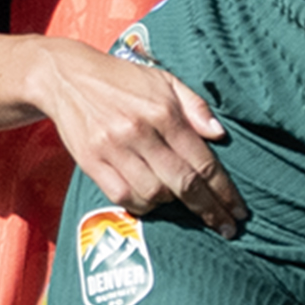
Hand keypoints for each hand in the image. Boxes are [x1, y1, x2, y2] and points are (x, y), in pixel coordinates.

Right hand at [25, 38, 242, 237]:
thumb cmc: (122, 80)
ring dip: (174, 205)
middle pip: (184, 183)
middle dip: (210, 210)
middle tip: (228, 228)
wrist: (66, 77)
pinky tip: (153, 200)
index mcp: (163, 112)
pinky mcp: (91, 162)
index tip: (238, 212)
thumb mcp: (164, 80)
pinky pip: (123, 196)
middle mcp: (139, 132)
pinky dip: (143, 204)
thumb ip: (195, 106)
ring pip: (154, 194)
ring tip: (184, 204)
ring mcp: (113, 149)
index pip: (202, 161)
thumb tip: (220, 134)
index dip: (224, 191)